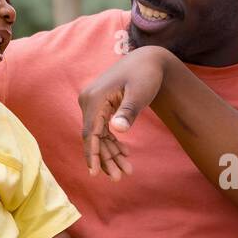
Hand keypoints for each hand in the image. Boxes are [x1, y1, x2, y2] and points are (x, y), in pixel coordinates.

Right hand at [78, 46, 175, 179]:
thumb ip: (128, 111)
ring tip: (127, 171)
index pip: (90, 132)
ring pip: (99, 135)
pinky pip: (103, 129)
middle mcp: (89, 101)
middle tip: (120, 178)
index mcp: (94, 98)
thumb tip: (117, 129)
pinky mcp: (101, 106)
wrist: (148, 59)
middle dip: (106, 159)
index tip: (94, 173)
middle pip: (94, 137)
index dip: (92, 154)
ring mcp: (94, 104)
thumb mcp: (140, 93)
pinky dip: (113, 142)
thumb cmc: (146, 75)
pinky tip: (125, 154)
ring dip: (111, 153)